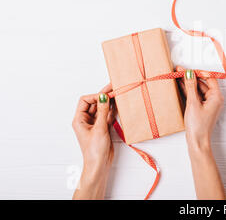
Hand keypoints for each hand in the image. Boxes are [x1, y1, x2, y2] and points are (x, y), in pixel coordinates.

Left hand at [72, 84, 115, 198]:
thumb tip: (103, 97)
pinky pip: (107, 115)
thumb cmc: (94, 151)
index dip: (95, 96)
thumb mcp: (99, 128)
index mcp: (79, 120)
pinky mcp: (103, 128)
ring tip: (118, 94)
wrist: (99, 164)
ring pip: (102, 109)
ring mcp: (95, 124)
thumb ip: (102, 111)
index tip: (106, 95)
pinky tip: (118, 105)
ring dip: (109, 103)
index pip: (85, 101)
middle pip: (94, 103)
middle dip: (103, 97)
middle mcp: (86, 121)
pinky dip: (112, 110)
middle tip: (114, 89)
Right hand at [176, 66, 223, 148]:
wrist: (197, 142)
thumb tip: (189, 74)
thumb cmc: (198, 126)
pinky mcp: (202, 108)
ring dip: (188, 83)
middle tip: (179, 71)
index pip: (209, 78)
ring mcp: (208, 104)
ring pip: (198, 89)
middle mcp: (214, 99)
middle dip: (191, 77)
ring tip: (177, 76)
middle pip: (203, 83)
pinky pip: (195, 96)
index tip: (188, 70)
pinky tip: (180, 85)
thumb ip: (190, 87)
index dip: (198, 73)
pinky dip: (188, 91)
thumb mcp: (193, 103)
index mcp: (216, 97)